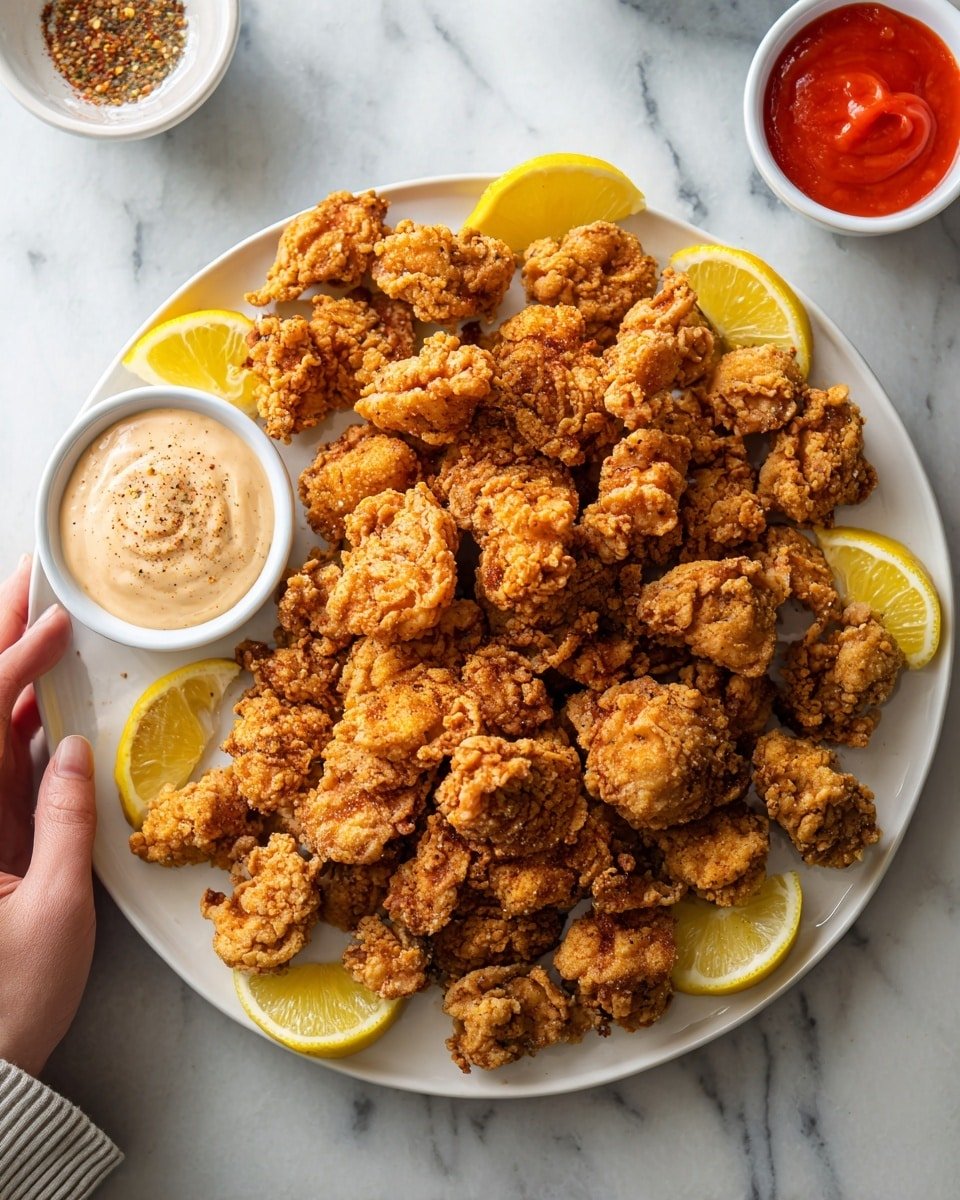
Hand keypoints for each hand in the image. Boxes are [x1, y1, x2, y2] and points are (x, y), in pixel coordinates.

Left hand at [0, 555, 95, 1077]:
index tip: (52, 622)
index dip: (12, 664)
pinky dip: (22, 716)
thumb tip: (76, 751)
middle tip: (26, 581)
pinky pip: (5, 761)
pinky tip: (42, 688)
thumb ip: (64, 827)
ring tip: (36, 614)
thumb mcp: (50, 915)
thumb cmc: (8, 1002)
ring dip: (8, 666)